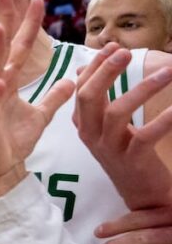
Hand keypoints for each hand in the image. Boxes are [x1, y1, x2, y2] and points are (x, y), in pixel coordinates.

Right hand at [0, 0, 72, 201]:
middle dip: (2, 20)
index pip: (18, 47)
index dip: (27, 24)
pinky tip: (1, 82)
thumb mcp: (39, 116)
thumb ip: (53, 97)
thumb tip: (71, 81)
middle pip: (0, 48)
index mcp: (6, 81)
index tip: (37, 0)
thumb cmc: (11, 142)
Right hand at [74, 42, 171, 208]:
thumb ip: (98, 100)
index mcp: (83, 124)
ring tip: (169, 73)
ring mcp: (108, 149)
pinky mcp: (131, 161)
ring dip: (142, 89)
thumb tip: (81, 67)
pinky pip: (144, 136)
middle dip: (106, 71)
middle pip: (89, 97)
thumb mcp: (107, 126)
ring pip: (117, 112)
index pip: (81, 88)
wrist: (143, 196)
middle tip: (126, 52)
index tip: (114, 47)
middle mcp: (90, 135)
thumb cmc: (127, 156)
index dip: (96, 66)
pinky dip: (163, 120)